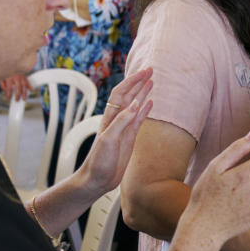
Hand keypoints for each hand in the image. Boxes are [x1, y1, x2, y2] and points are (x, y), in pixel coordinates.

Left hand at [0, 74, 30, 100]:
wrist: (11, 64)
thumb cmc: (5, 73)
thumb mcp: (1, 78)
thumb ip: (2, 85)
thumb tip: (5, 91)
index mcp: (9, 78)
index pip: (9, 88)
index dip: (8, 94)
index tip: (8, 98)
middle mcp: (16, 77)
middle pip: (18, 87)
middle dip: (18, 95)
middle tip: (17, 100)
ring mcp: (21, 77)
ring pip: (24, 86)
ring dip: (24, 93)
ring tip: (24, 99)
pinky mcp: (24, 76)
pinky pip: (28, 82)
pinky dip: (30, 86)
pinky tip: (31, 90)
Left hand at [76, 68, 153, 195]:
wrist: (97, 179)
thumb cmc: (98, 161)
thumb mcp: (109, 140)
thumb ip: (122, 121)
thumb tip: (136, 104)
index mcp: (110, 118)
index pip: (122, 93)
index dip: (132, 81)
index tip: (144, 72)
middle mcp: (117, 120)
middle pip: (129, 95)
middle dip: (139, 82)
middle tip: (151, 70)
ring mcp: (124, 128)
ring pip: (135, 105)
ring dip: (143, 92)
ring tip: (152, 81)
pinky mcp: (130, 138)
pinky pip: (139, 120)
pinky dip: (146, 109)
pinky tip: (151, 102)